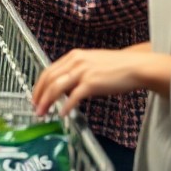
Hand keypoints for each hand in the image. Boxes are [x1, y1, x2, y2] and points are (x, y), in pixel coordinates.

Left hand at [33, 48, 170, 117]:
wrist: (135, 66)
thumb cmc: (116, 67)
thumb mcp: (91, 63)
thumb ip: (75, 72)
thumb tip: (64, 87)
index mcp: (73, 56)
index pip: (48, 71)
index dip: (39, 85)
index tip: (35, 96)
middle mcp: (75, 62)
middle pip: (49, 79)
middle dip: (39, 95)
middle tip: (35, 107)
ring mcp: (83, 72)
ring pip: (56, 88)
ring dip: (47, 102)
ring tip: (43, 113)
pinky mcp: (91, 83)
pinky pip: (73, 97)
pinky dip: (65, 106)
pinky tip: (62, 114)